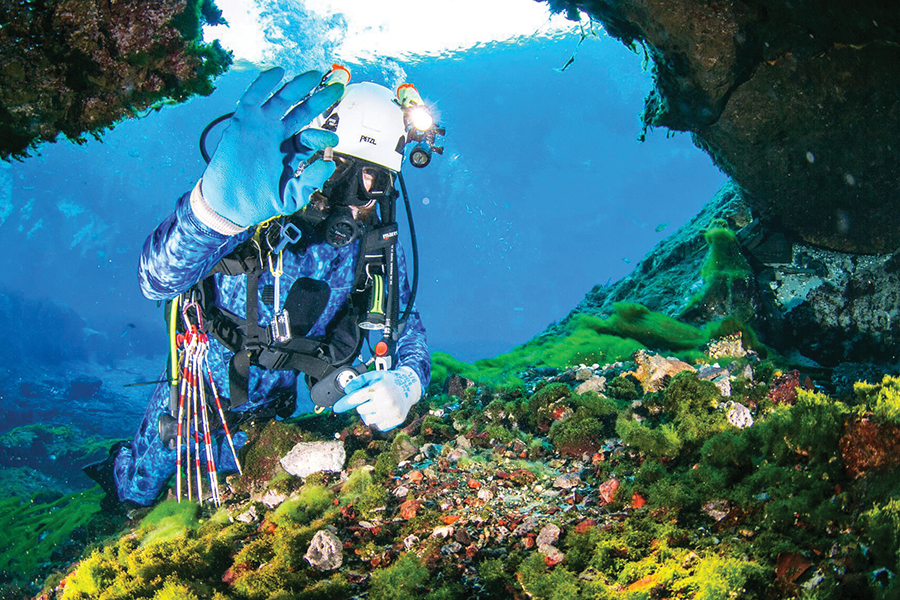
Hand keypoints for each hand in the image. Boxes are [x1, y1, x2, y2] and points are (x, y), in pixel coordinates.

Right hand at [201, 68, 342, 227]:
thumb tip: (328, 163)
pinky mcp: (243, 122)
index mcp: (292, 153)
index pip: (311, 137)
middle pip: (303, 112)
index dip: (323, 135)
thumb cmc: (259, 202)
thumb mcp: (291, 197)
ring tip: (315, 75)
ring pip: (282, 100)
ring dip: (298, 86)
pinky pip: (253, 98)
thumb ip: (310, 182)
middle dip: (320, 100)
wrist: (228, 205)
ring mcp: (261, 127)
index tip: (331, 139)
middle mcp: (279, 136)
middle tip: (337, 88)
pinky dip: (264, 83)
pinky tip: (278, 72)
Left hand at [332, 366, 421, 431]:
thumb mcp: (374, 375)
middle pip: (361, 410)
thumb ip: (359, 380)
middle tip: (370, 400)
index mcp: (379, 387)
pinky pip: (379, 426)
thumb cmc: (388, 381)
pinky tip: (384, 412)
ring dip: (369, 415)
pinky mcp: (397, 419)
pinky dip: (378, 421)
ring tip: (376, 407)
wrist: (409, 387)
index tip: (336, 407)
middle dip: (362, 406)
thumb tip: (347, 390)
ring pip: (369, 420)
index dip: (346, 402)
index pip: (358, 397)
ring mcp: (393, 410)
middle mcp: (386, 399)